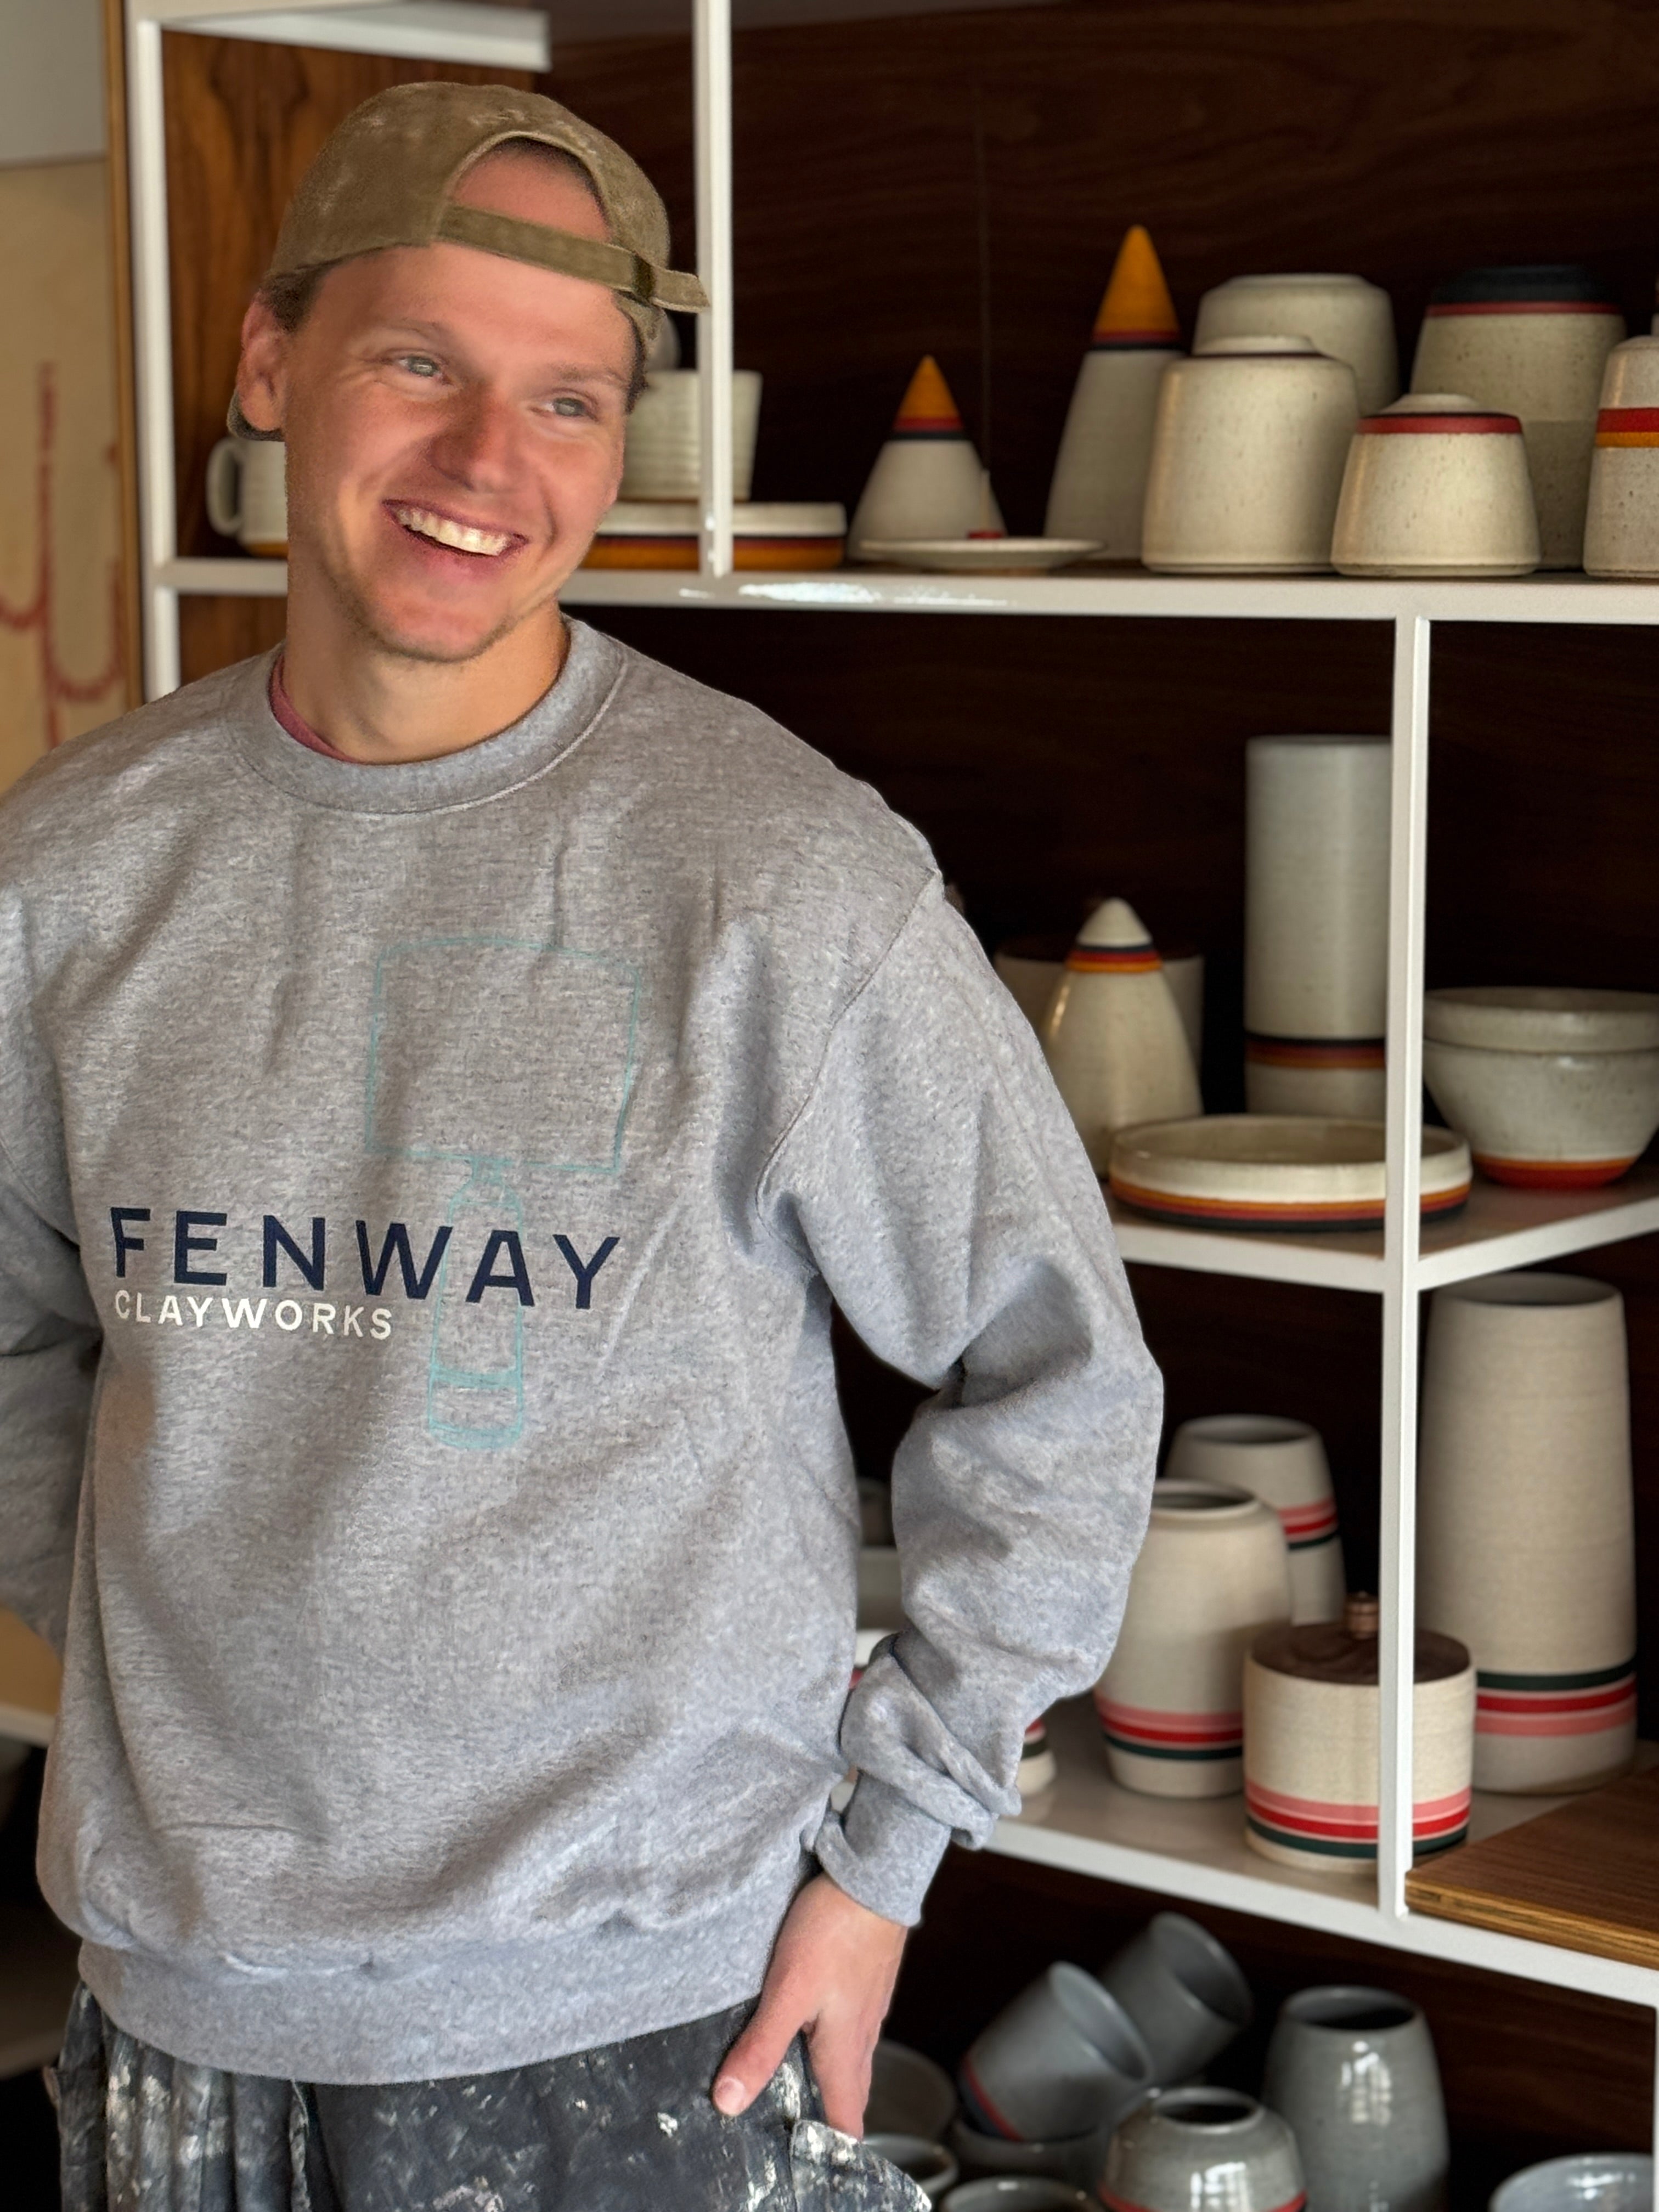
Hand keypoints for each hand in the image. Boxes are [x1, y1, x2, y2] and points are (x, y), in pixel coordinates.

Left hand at [712, 1873, 907, 2134]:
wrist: (873, 1873)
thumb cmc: (834, 1929)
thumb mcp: (787, 1990)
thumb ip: (761, 2046)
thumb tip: (730, 2102)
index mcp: (845, 2048)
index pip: (847, 2118)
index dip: (831, 2146)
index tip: (812, 2162)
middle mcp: (864, 2032)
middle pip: (850, 2091)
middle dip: (831, 2115)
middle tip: (802, 2128)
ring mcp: (869, 2003)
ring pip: (851, 2055)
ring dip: (831, 2075)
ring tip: (801, 2082)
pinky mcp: (867, 1977)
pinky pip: (853, 2023)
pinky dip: (834, 2038)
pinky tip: (814, 2022)